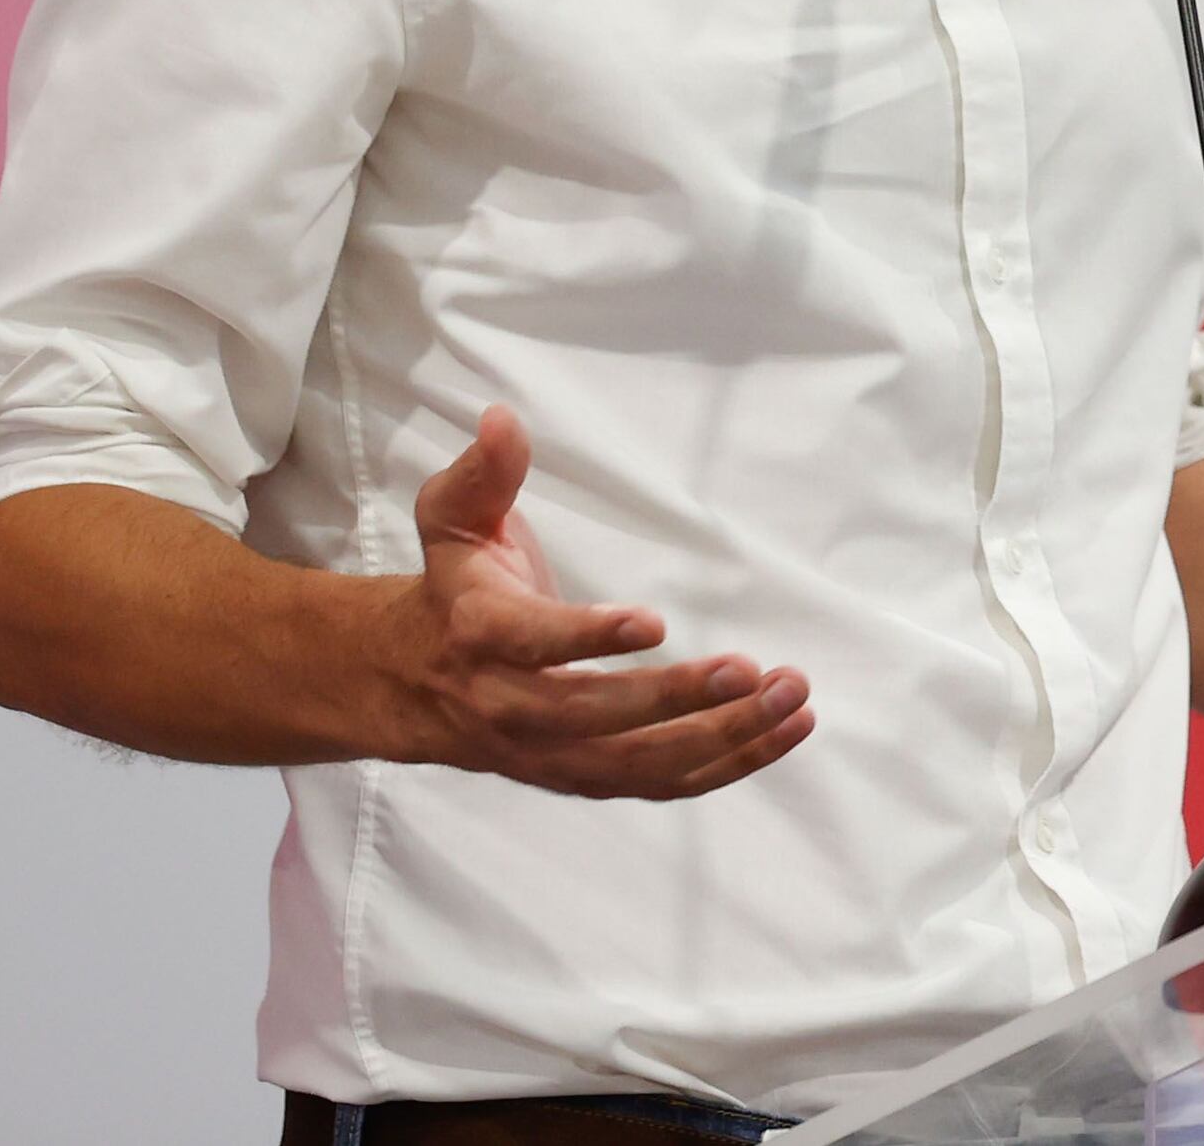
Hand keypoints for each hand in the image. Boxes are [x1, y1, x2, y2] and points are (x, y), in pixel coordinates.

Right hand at [375, 407, 812, 797]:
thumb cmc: (454, 588)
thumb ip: (483, 474)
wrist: (412, 683)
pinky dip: (727, 764)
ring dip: (721, 737)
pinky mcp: (585, 774)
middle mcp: (510, 707)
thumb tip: (502, 420)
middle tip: (749, 670)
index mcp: (479, 635)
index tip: (653, 621)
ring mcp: (549, 753)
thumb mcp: (454, 521)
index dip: (587, 637)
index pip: (532, 642)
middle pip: (593, 717)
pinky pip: (659, 783)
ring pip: (637, 763)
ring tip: (791, 699)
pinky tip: (787, 732)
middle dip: (675, 698)